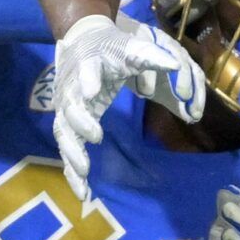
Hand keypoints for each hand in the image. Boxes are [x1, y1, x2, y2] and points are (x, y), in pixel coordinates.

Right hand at [52, 13, 202, 198]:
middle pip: (70, 107)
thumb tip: (174, 65)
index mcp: (88, 66)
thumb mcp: (131, 49)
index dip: (88, 79)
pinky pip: (68, 152)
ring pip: (64, 134)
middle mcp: (71, 90)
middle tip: (96, 136)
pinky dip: (73, 173)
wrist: (83, 45)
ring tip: (84, 172)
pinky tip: (84, 193)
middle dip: (80, 121)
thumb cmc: (111, 49)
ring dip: (73, 154)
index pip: (86, 71)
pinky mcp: (69, 128)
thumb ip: (151, 57)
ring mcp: (66, 111)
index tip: (93, 91)